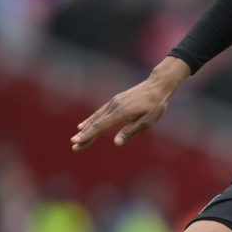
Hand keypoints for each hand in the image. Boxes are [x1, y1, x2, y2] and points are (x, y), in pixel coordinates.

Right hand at [70, 58, 189, 150]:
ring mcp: (113, 103)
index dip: (88, 135)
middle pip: (96, 123)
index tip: (77, 142)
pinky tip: (84, 124)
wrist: (157, 86)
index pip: (100, 126)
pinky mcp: (115, 101)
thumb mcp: (147, 122)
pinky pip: (100, 112)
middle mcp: (114, 107)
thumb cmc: (155, 106)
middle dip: (84, 135)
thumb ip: (130, 132)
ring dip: (86, 129)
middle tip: (74, 146)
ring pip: (96, 118)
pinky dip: (91, 120)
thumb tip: (116, 143)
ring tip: (77, 138)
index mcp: (122, 113)